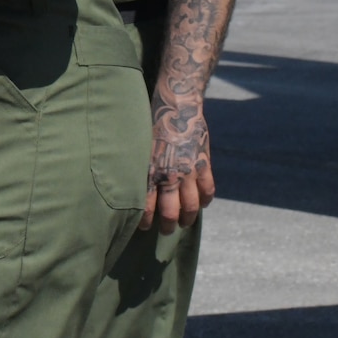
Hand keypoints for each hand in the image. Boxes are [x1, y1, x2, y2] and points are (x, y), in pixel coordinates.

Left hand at [142, 91, 214, 232]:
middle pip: (171, 211)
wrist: (176, 107)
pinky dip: (206, 201)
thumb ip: (138, 169)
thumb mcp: (138, 148)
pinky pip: (209, 190)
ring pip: (192, 206)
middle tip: (167, 230)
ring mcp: (190, 171)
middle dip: (168, 225)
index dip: (145, 221)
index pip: (146, 206)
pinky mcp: (205, 165)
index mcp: (150, 171)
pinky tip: (202, 205)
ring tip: (184, 224)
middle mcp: (170, 175)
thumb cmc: (150, 125)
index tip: (144, 228)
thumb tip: (128, 188)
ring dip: (188, 218)